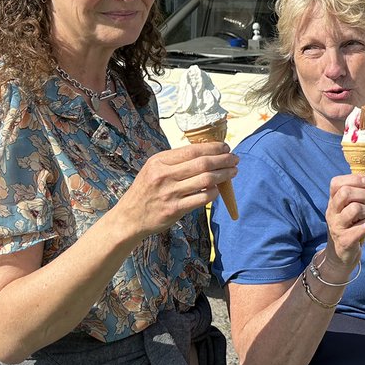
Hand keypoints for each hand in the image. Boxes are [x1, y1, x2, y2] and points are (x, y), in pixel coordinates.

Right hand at [118, 143, 237, 239]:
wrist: (130, 217)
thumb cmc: (146, 190)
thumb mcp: (154, 169)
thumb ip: (175, 161)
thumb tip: (206, 152)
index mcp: (159, 161)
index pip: (192, 150)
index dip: (213, 147)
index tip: (226, 147)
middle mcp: (164, 175)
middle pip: (203, 163)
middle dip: (224, 159)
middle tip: (235, 159)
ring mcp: (170, 193)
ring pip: (206, 180)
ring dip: (224, 175)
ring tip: (233, 172)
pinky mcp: (175, 209)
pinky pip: (202, 198)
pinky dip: (214, 192)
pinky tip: (218, 190)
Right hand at [324, 173, 364, 267]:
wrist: (339, 255)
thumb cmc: (349, 227)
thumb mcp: (348, 209)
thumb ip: (356, 194)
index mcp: (333, 202)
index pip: (336, 183)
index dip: (354, 178)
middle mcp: (332, 213)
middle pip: (346, 193)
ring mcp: (337, 227)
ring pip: (356, 208)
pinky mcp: (345, 241)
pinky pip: (363, 227)